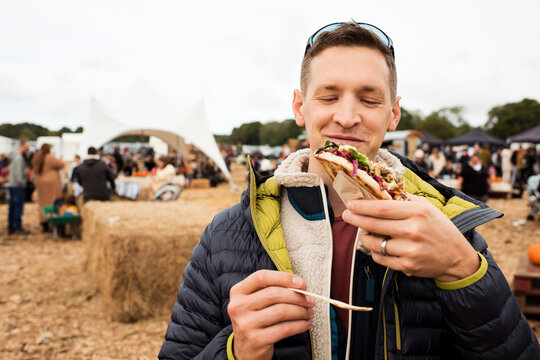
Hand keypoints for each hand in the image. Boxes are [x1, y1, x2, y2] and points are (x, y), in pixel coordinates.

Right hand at [227, 270, 314, 359]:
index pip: (261, 277)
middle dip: (297, 296)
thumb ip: (272, 290)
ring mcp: (246, 324)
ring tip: (308, 312)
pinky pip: (284, 329)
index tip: (300, 283)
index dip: (283, 277)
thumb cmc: (255, 320)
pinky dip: (299, 325)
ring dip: (300, 311)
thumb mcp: (255, 302)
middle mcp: (238, 307)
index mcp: (238, 292)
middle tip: (310, 300)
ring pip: (281, 311)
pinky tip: (305, 324)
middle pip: (274, 294)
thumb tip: (299, 286)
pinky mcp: (256, 340)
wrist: (245, 349)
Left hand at [342, 195, 478, 281]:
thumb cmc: (439, 228)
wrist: (456, 257)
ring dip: (364, 237)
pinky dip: (375, 252)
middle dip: (355, 219)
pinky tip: (378, 246)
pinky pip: (380, 258)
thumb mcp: (427, 207)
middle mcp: (413, 230)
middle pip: (373, 224)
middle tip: (346, 215)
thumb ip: (404, 199)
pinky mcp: (407, 266)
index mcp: (417, 212)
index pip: (381, 208)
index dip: (362, 206)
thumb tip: (379, 191)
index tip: (350, 204)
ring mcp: (409, 250)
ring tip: (363, 232)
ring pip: (374, 243)